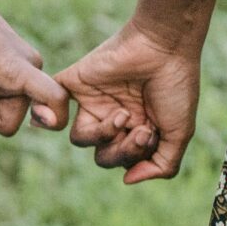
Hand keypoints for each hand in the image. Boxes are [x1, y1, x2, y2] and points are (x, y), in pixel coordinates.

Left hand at [57, 17, 202, 183]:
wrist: (165, 44)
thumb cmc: (176, 85)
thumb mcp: (180, 133)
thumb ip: (162, 165)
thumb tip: (127, 180)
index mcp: (136, 130)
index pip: (124, 162)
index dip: (135, 157)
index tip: (151, 133)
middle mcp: (114, 118)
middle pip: (103, 156)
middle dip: (122, 150)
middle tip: (140, 128)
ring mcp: (93, 101)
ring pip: (80, 139)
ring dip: (102, 135)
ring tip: (122, 115)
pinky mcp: (75, 83)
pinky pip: (48, 104)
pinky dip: (46, 115)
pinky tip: (62, 118)